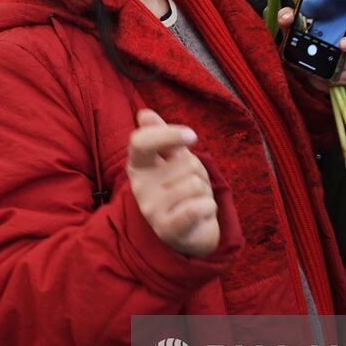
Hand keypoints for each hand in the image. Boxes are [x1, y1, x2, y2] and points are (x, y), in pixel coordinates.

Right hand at [126, 109, 219, 257]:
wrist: (189, 231)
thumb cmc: (181, 188)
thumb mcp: (173, 158)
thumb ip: (161, 136)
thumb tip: (144, 114)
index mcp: (138, 165)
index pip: (141, 141)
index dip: (168, 134)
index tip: (192, 136)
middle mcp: (139, 187)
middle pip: (185, 162)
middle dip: (199, 172)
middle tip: (190, 187)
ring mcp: (151, 209)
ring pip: (195, 184)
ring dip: (205, 192)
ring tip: (194, 201)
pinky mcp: (166, 229)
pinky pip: (199, 206)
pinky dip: (208, 208)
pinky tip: (200, 214)